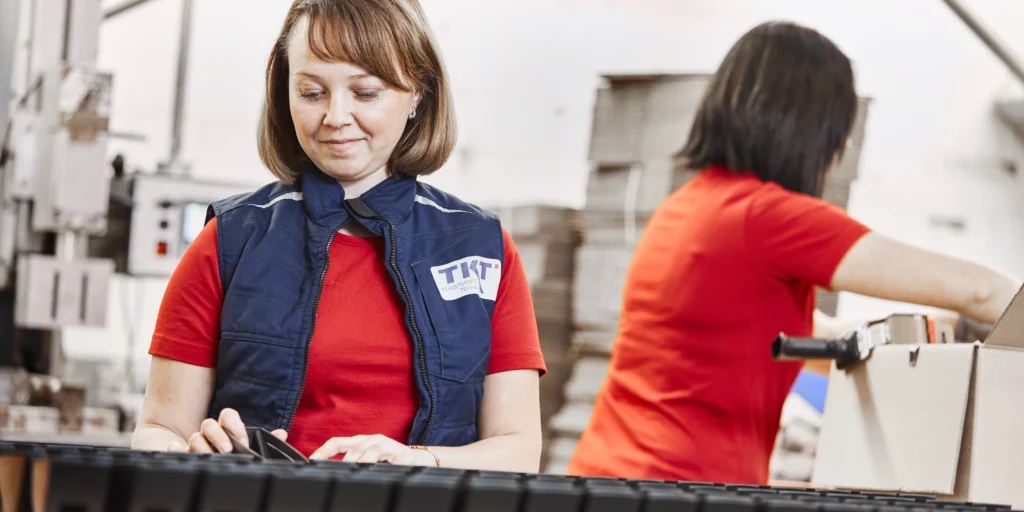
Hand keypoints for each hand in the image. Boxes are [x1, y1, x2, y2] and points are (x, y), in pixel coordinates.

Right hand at [168, 408, 286, 453]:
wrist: (198, 459)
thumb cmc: (227, 453)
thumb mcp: (246, 447)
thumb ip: (263, 440)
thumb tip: (281, 433)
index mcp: (225, 429)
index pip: (227, 416)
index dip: (234, 425)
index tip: (243, 439)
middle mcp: (208, 434)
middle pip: (209, 424)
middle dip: (219, 436)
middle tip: (228, 449)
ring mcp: (194, 445)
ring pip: (195, 438)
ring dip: (203, 447)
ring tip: (212, 457)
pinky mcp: (182, 456)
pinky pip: (174, 449)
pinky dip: (175, 448)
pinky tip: (178, 449)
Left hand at [309, 434, 431, 464]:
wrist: (416, 460)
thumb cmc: (388, 460)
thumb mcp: (367, 459)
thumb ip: (351, 463)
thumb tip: (330, 472)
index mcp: (359, 442)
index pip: (336, 442)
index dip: (323, 450)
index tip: (312, 460)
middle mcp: (370, 440)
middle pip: (352, 449)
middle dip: (343, 462)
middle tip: (334, 474)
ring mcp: (384, 445)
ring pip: (367, 453)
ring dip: (359, 463)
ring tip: (353, 472)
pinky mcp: (398, 452)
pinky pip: (385, 459)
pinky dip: (377, 465)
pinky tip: (374, 472)